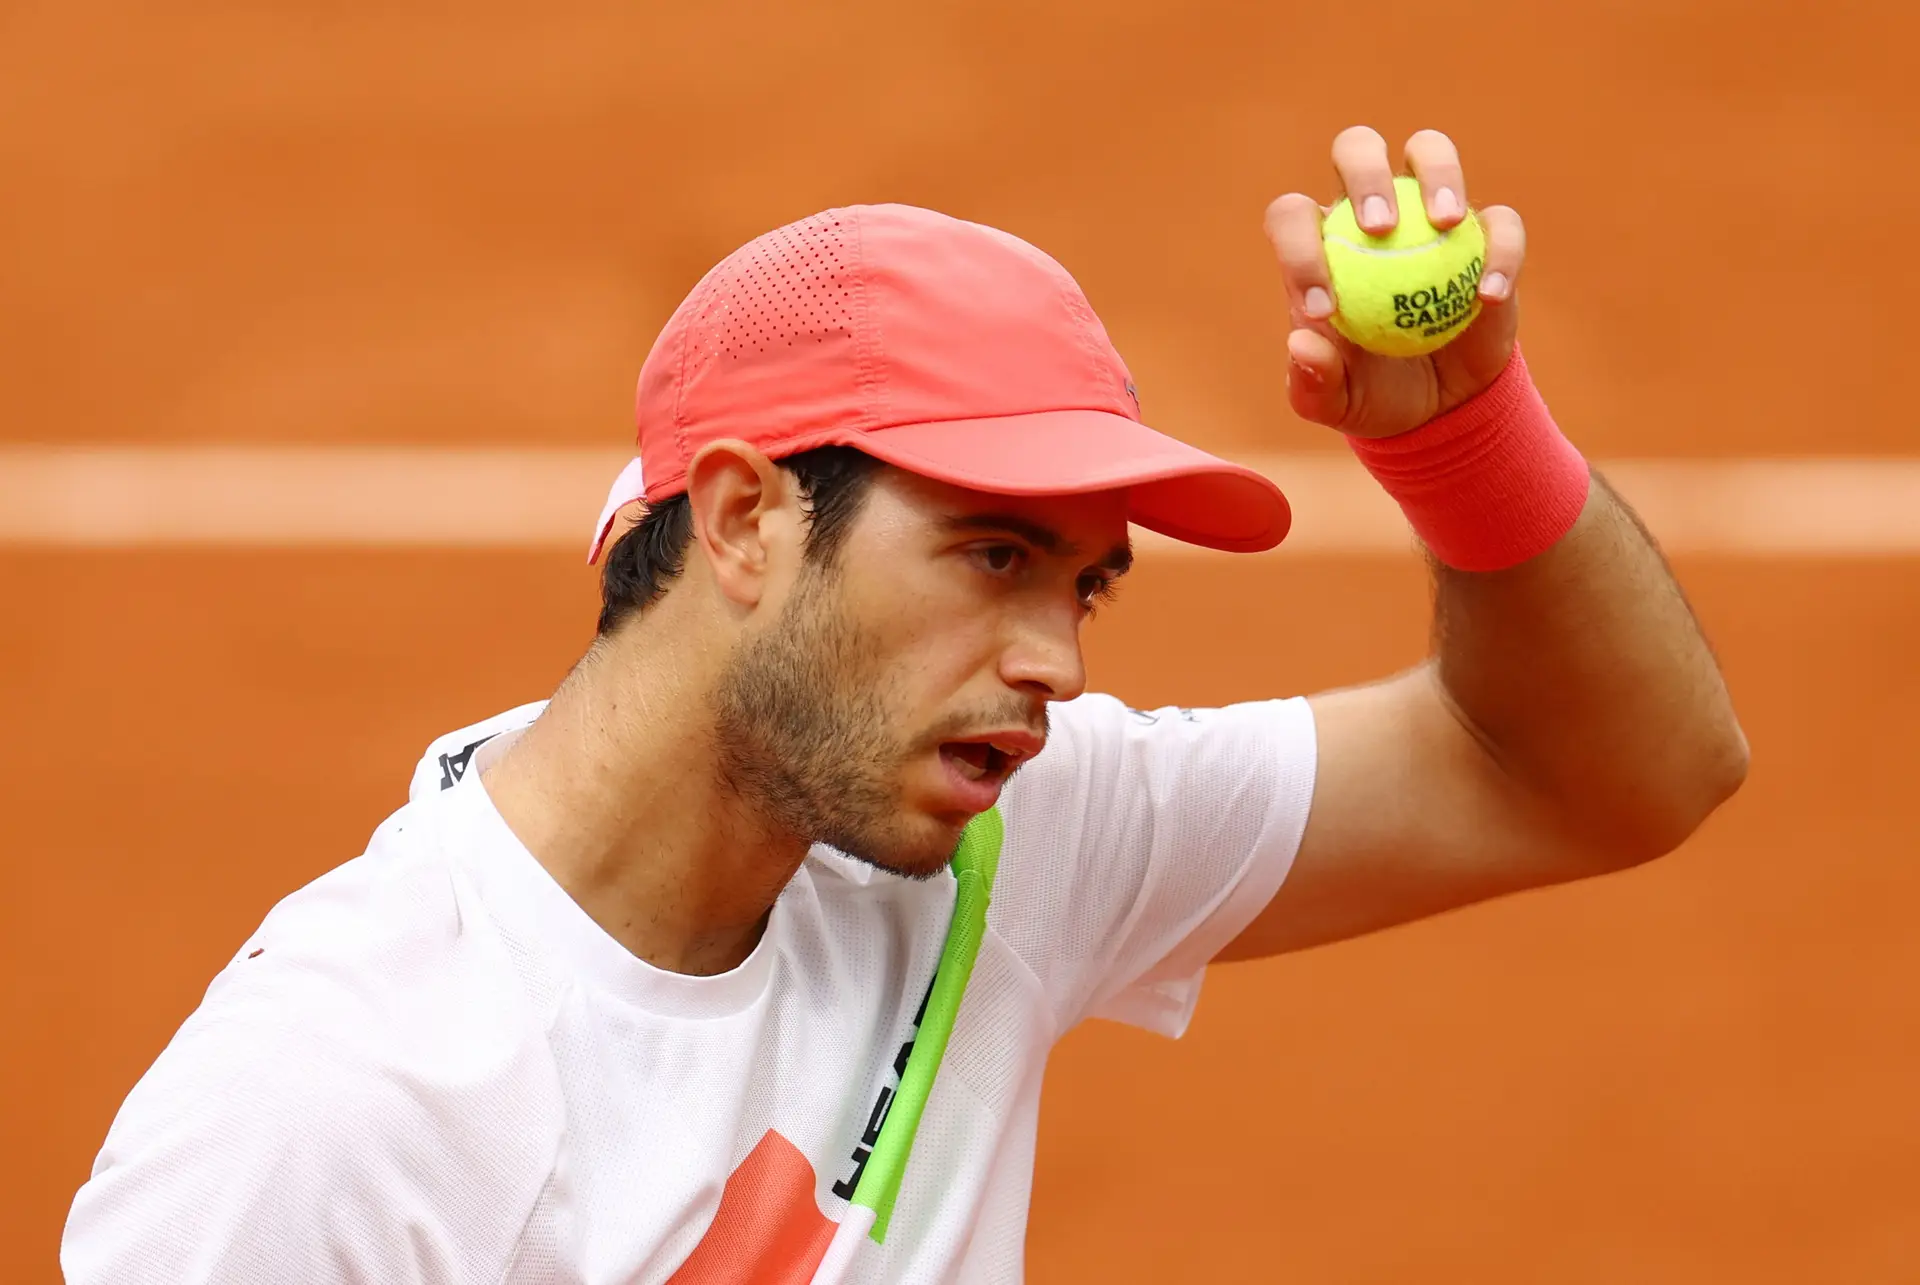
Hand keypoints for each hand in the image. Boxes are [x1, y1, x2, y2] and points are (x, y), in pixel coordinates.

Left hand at [1264, 126, 1526, 438]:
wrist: (1438, 407)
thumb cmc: (1373, 394)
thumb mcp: (1336, 403)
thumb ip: (1312, 381)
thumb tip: (1301, 342)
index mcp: (1319, 244)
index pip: (1293, 218)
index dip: (1298, 249)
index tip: (1323, 308)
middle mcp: (1369, 213)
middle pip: (1357, 150)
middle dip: (1365, 173)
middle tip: (1379, 228)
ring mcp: (1428, 215)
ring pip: (1429, 153)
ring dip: (1438, 173)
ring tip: (1443, 224)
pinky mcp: (1485, 236)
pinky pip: (1499, 223)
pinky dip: (1500, 250)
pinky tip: (1489, 295)